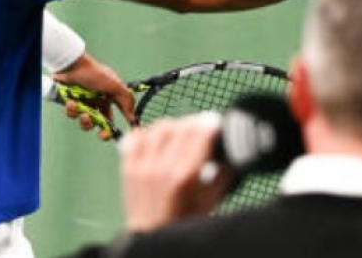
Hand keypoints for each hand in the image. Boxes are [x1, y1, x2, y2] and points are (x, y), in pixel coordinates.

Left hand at [52, 53, 135, 140]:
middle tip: (102, 134)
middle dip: (101, 131)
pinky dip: (73, 110)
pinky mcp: (70, 103)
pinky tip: (72, 102)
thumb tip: (133, 118)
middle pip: (99, 125)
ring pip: (84, 122)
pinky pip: (72, 114)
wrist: (72, 64)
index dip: (112, 128)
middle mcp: (96, 102)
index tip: (113, 134)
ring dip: (86, 121)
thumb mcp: (115, 86)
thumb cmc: (95, 73)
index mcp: (108, 99)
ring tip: (84, 114)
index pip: (111, 118)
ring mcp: (83, 103)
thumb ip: (126, 101)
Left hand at [119, 114, 234, 230]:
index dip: (210, 124)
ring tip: (179, 133)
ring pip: (158, 128)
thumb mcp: (210, 200)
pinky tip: (156, 140)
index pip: (199, 135)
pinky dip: (147, 133)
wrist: (150, 237)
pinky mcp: (129, 167)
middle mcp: (162, 168)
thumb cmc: (182, 221)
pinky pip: (135, 137)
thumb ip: (224, 174)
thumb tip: (233, 153)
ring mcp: (143, 167)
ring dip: (172, 126)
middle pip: (180, 127)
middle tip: (200, 128)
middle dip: (193, 123)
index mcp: (185, 177)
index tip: (214, 124)